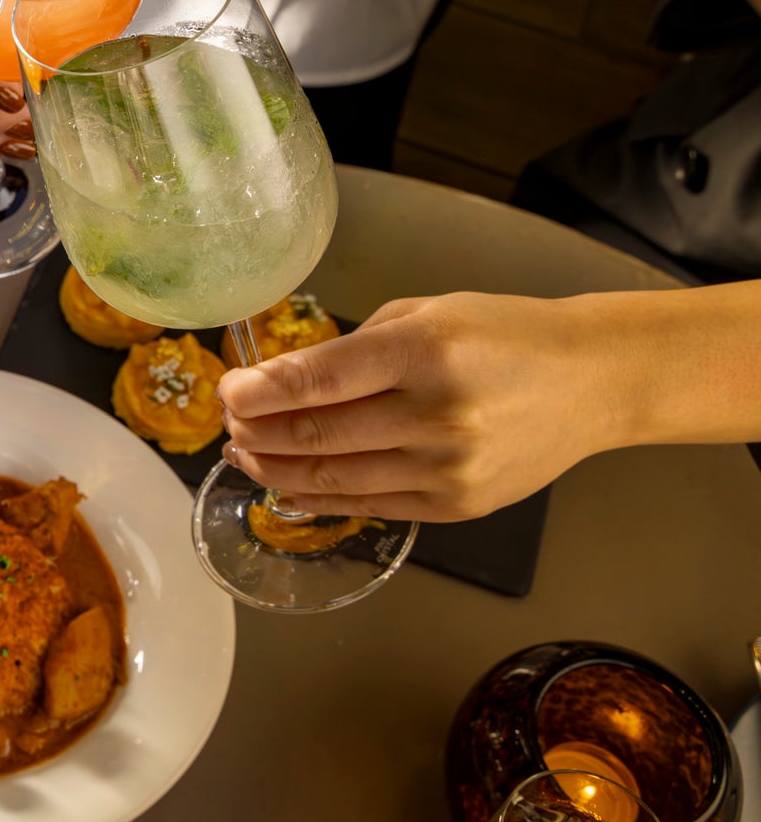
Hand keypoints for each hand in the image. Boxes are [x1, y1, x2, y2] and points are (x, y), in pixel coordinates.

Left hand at [215, 293, 613, 521]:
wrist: (593, 381)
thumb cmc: (503, 335)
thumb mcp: (426, 314)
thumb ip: (354, 349)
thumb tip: (280, 381)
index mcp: (426, 350)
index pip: (319, 379)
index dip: (260, 390)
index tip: (227, 391)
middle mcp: (437, 414)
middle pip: (318, 435)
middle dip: (258, 430)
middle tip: (230, 421)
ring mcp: (449, 468)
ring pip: (334, 478)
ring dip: (275, 468)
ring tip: (245, 453)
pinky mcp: (458, 506)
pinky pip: (368, 506)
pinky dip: (316, 497)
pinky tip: (286, 484)